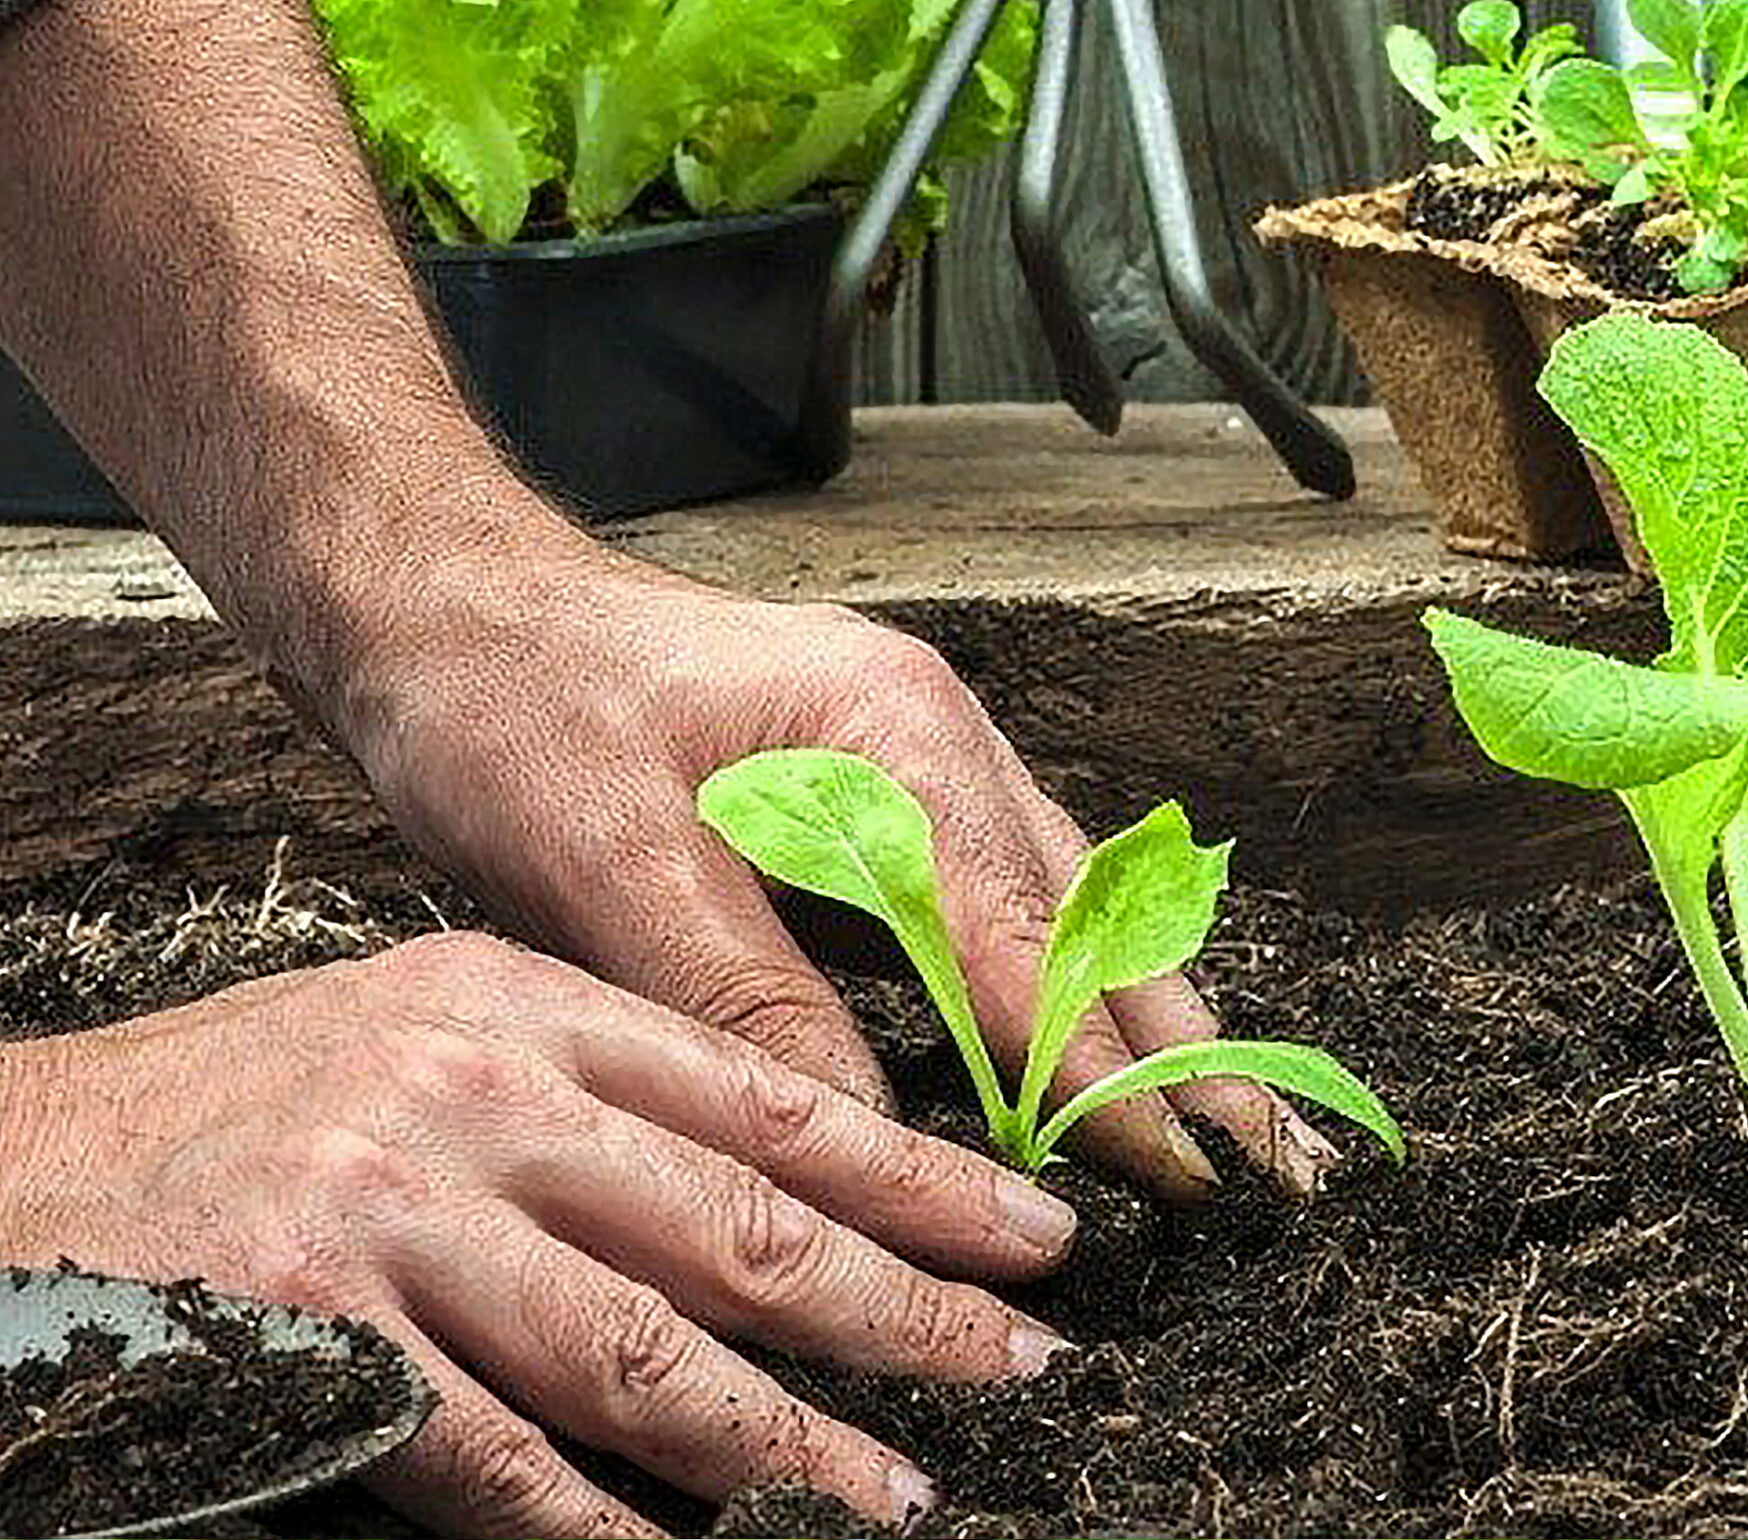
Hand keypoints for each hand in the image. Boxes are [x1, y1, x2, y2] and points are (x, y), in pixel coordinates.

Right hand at [0, 931, 1076, 1535]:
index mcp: (521, 1001)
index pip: (764, 1093)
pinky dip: (600, 1528)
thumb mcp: (422, 1036)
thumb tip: (758, 1196)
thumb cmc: (243, 1107)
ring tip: (905, 1493)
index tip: (1026, 1231)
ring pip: (642, 1344)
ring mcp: (395, 1206)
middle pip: (737, 1216)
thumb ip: (579, 1097)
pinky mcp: (312, 1330)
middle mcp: (477, 1087)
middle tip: (1025, 1361)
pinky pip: (494, 1461)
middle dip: (902, 1302)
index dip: (913, 1174)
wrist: (25, 1162)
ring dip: (789, 1440)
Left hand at [342, 532, 1329, 1199]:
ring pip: (1062, 892)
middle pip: (1085, 907)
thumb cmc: (516, 703)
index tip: (1178, 1174)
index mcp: (887, 728)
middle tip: (1269, 1165)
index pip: (1024, 938)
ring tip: (1219, 1114)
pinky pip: (1002, 880)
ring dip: (1137, 1007)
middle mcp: (927, 728)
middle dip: (1176, 1039)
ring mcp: (909, 743)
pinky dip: (1062, 967)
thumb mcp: (608, 862)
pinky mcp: (873, 773)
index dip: (1100, 1071)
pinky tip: (1089, 1030)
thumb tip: (863, 1140)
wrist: (450, 601)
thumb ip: (747, 998)